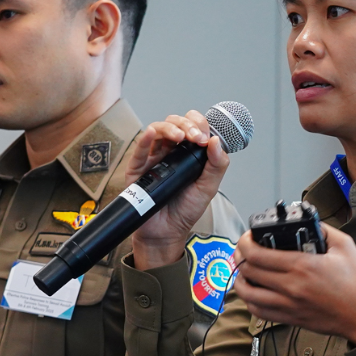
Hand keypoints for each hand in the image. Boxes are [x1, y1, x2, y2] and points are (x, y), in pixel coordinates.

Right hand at [125, 111, 230, 268]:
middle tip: (196, 137)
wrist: (166, 232)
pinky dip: (145, 138)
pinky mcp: (138, 168)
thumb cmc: (185, 210)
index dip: (200, 126)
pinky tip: (153, 134)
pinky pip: (139, 149)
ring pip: (158, 130)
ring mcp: (153, 157)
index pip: (193, 127)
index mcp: (188, 153)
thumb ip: (216, 166)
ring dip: (170, 127)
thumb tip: (217, 142)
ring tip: (180, 136)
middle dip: (188, 124)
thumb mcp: (208, 188)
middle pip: (175, 123)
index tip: (205, 138)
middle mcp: (170, 151)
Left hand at [234, 224, 355, 343]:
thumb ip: (323, 229)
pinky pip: (258, 312)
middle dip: (240, 256)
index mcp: (302, 266)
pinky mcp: (289, 318)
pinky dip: (249, 300)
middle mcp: (291, 286)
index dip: (245, 242)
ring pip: (247, 294)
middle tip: (243, 249)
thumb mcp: (345, 246)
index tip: (247, 237)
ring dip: (240, 279)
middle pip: (248, 271)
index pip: (257, 254)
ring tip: (243, 270)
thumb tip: (307, 221)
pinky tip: (253, 292)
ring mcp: (288, 304)